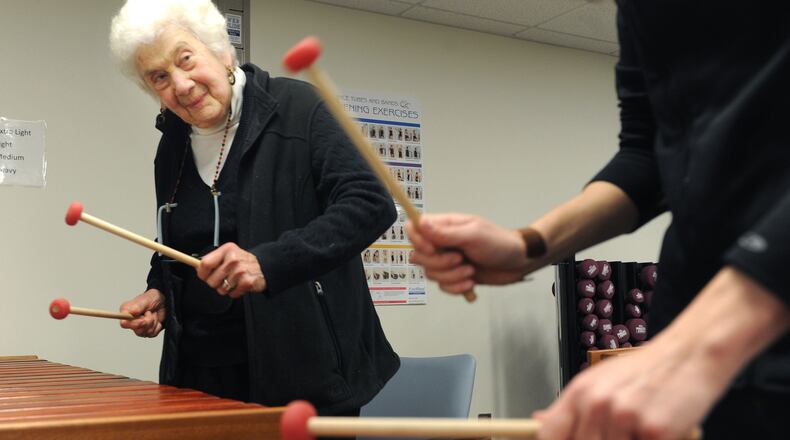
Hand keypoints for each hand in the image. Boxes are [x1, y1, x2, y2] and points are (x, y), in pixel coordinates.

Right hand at [119, 289, 165, 337]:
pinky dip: (157, 326)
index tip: (142, 319)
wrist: (163, 302)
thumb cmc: (152, 299)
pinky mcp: (147, 332)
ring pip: (146, 333)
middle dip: (147, 321)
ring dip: (153, 322)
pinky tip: (156, 319)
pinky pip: (153, 334)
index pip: (124, 324)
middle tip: (149, 312)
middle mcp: (131, 322)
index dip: (133, 323)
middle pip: (137, 330)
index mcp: (127, 312)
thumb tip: (132, 312)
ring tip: (153, 314)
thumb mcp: (145, 299)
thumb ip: (138, 306)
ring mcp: (139, 328)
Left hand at [198, 242, 266, 297]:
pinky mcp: (247, 282)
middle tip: (224, 278)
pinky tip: (240, 285)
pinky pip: (232, 294)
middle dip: (215, 283)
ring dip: (226, 288)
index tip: (203, 275)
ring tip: (234, 281)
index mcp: (227, 250)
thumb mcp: (229, 254)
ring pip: (221, 289)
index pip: (205, 263)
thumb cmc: (244, 261)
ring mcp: (240, 271)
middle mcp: (233, 259)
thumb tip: (197, 266)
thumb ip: (213, 259)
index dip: (201, 273)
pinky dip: (235, 292)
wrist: (264, 266)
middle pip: (211, 280)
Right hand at [405, 213, 528, 293]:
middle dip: (440, 263)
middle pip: (418, 256)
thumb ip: (446, 232)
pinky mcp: (453, 276)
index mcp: (444, 225)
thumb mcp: (474, 234)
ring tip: (470, 270)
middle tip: (461, 259)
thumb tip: (421, 223)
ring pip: (430, 273)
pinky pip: (442, 286)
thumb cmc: (499, 243)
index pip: (414, 228)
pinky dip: (456, 287)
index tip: (433, 249)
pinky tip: (471, 282)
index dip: (418, 241)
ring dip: (451, 277)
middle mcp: (441, 243)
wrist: (518, 263)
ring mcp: (446, 260)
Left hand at [534, 267, 789, 439]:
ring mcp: (624, 417)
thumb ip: (571, 408)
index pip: (549, 434)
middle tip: (624, 431)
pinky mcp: (654, 430)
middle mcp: (597, 404)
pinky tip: (661, 430)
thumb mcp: (601, 381)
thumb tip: (539, 422)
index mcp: (580, 393)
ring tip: (641, 428)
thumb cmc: (648, 370)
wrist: (690, 354)